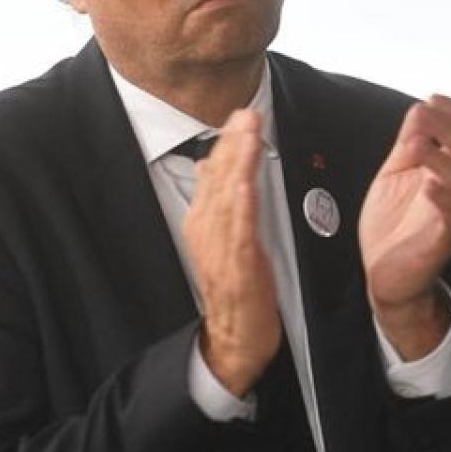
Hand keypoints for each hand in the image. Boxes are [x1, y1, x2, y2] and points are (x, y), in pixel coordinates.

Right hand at [181, 108, 279, 396]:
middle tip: (245, 113)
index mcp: (204, 223)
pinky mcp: (237, 268)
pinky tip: (245, 184)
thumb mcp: (222, 239)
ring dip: (236, 165)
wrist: (234, 338)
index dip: (227, 143)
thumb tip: (206, 166)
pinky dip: (240, 207)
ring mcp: (220, 250)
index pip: (214, 175)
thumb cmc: (235, 288)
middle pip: (218, 180)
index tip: (241, 115)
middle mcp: (207, 232)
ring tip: (247, 136)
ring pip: (227, 199)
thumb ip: (216, 202)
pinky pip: (237, 232)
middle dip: (232, 145)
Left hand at [360, 95, 450, 359]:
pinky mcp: (442, 239)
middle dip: (449, 126)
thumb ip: (409, 142)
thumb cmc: (394, 225)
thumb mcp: (396, 173)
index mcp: (449, 169)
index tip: (433, 98)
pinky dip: (443, 197)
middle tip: (425, 113)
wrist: (385, 276)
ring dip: (443, 158)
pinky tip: (429, 185)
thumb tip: (420, 107)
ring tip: (418, 146)